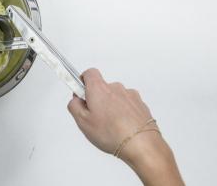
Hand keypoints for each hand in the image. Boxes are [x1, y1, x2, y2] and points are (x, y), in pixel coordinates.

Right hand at [67, 68, 183, 185]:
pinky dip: (124, 113)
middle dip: (97, 99)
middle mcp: (115, 87)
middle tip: (95, 117)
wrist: (141, 144)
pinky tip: (122, 128)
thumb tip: (75, 100)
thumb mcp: (82, 121)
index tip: (80, 93)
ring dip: (112, 107)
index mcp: (99, 88)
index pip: (89, 73)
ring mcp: (130, 95)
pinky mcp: (141, 105)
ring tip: (110, 126)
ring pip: (116, 97)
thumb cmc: (112, 133)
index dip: (83, 81)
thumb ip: (74, 106)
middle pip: (102, 88)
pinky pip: (128, 105)